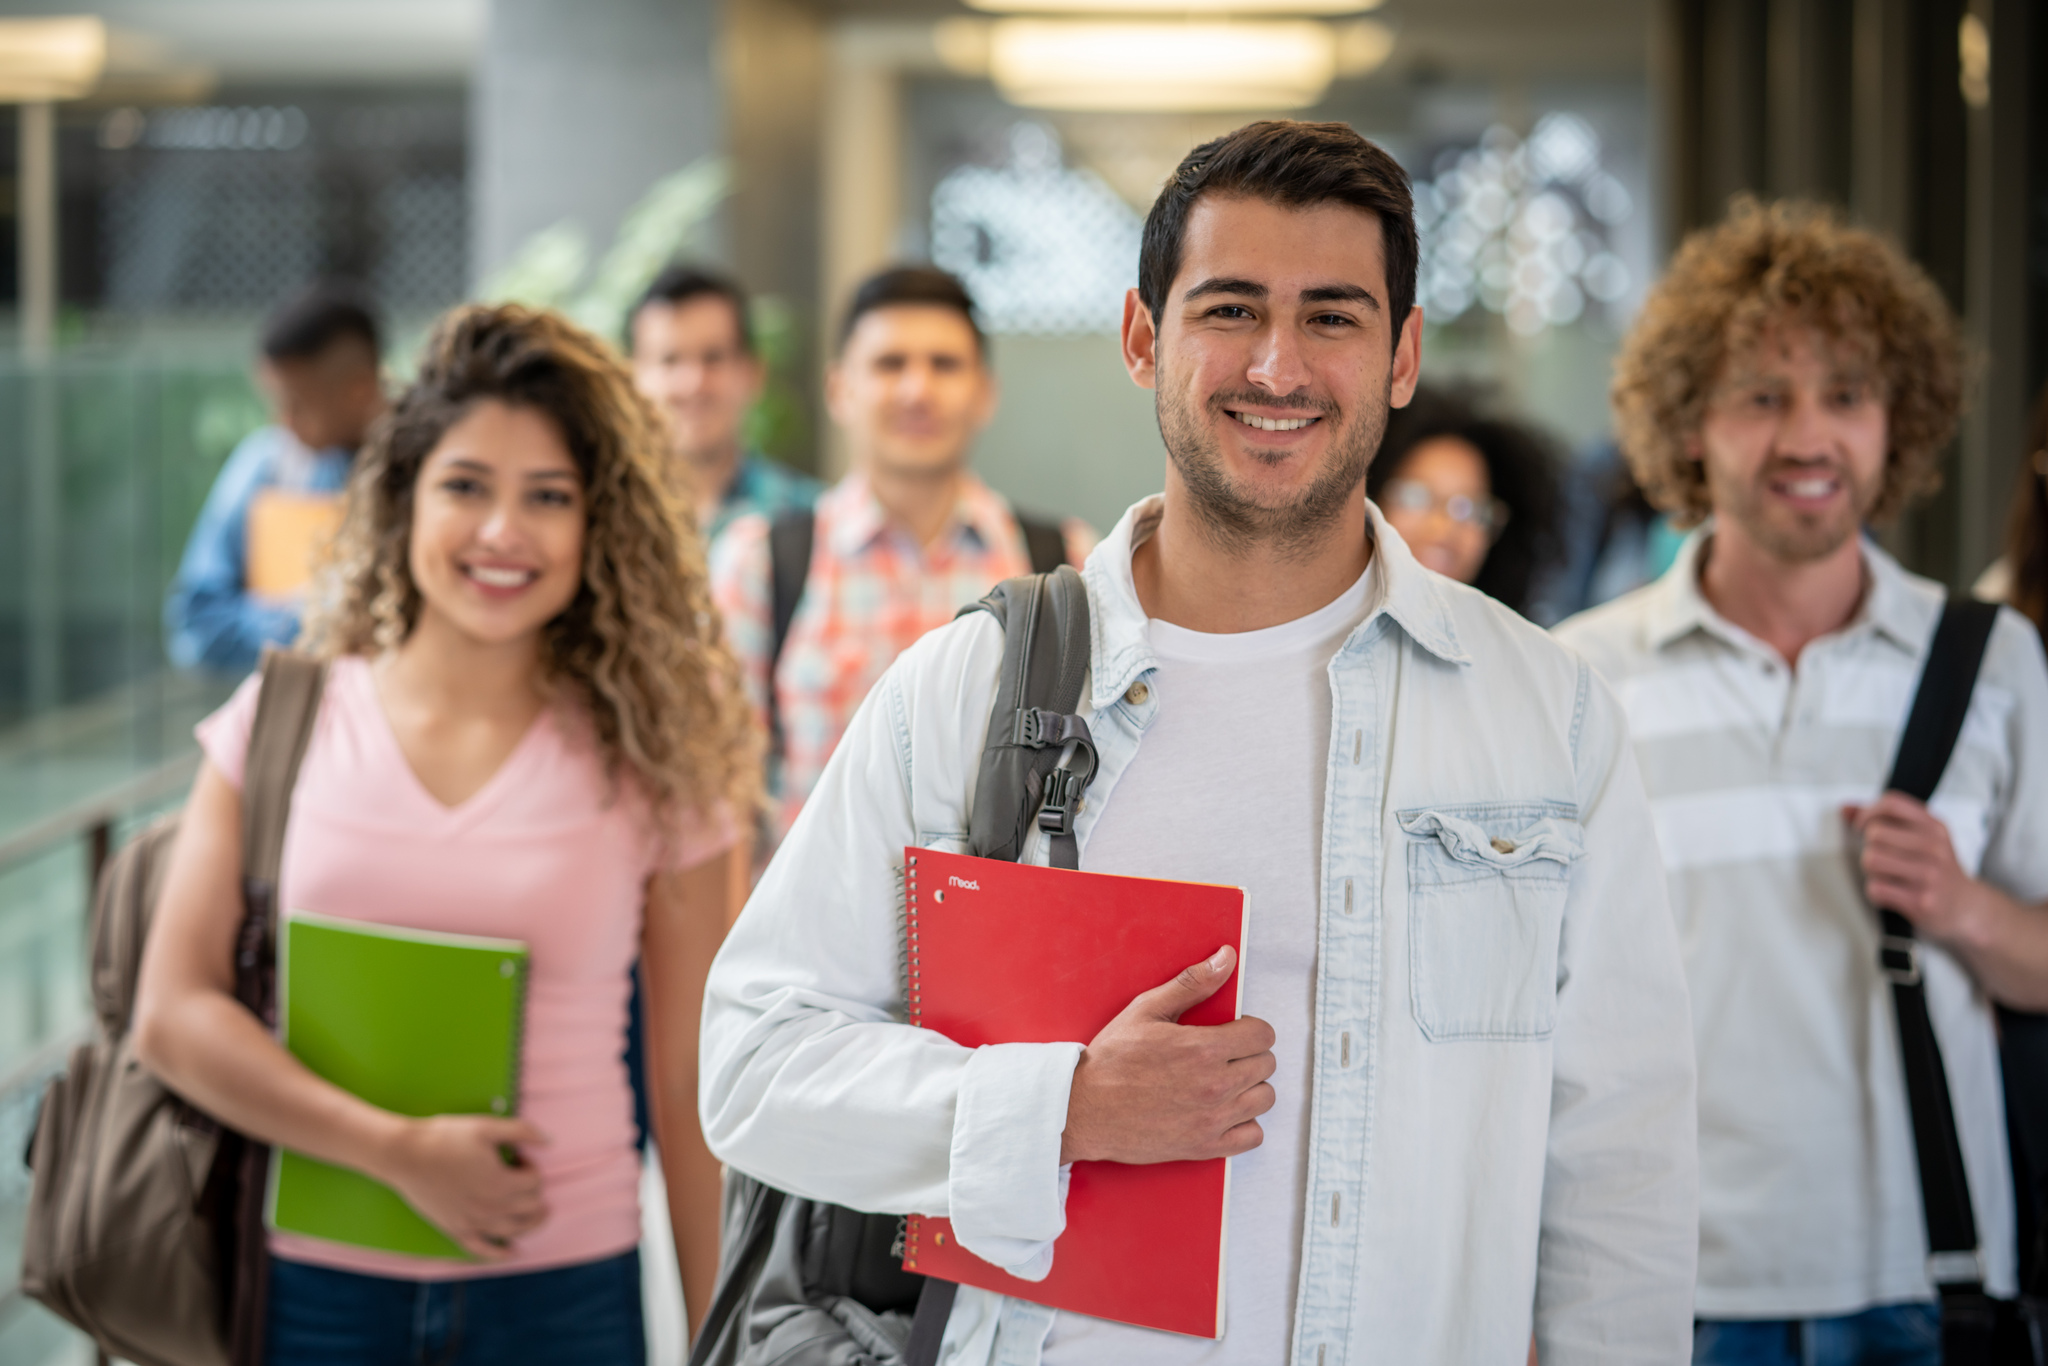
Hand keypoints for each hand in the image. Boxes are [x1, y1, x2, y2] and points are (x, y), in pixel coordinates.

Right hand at [372, 1115, 549, 1258]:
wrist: (405, 1155)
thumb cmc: (446, 1137)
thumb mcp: (487, 1126)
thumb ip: (522, 1132)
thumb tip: (551, 1143)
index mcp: (501, 1182)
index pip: (535, 1182)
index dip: (532, 1168)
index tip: (519, 1157)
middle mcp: (490, 1207)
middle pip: (529, 1208)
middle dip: (536, 1194)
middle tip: (529, 1182)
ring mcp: (472, 1222)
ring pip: (513, 1231)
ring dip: (531, 1224)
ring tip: (540, 1216)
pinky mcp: (455, 1230)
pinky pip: (482, 1249)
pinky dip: (500, 1254)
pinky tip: (512, 1253)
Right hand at [1060, 946, 1275, 1165]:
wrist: (1084, 1109)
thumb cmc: (1111, 1059)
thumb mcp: (1147, 1009)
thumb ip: (1193, 984)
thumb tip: (1226, 958)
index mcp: (1204, 1048)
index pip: (1263, 1035)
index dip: (1250, 1028)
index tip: (1233, 1032)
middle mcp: (1215, 1085)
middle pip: (1266, 1064)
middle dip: (1249, 1054)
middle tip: (1224, 1054)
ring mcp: (1212, 1119)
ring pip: (1264, 1098)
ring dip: (1250, 1087)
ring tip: (1225, 1080)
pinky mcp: (1204, 1146)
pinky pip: (1253, 1136)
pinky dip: (1245, 1123)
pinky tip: (1224, 1111)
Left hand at [1844, 793, 2002, 948]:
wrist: (1967, 908)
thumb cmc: (1936, 869)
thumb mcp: (1923, 838)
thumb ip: (1885, 820)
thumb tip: (1844, 808)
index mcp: (1935, 827)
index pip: (1891, 803)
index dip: (1867, 812)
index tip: (1862, 827)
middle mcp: (1935, 848)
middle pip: (1874, 833)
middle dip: (1868, 847)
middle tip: (1881, 859)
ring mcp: (1930, 875)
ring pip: (1871, 859)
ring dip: (1870, 870)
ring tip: (1885, 876)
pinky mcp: (1921, 901)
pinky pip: (1875, 889)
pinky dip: (1875, 892)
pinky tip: (1890, 893)